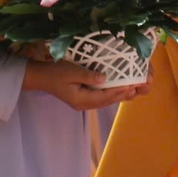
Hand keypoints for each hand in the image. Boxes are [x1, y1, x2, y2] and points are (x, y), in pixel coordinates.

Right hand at [24, 59, 147, 110]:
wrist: (41, 78)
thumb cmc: (55, 73)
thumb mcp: (71, 72)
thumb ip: (88, 76)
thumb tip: (105, 78)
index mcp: (81, 100)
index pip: (104, 97)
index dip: (118, 92)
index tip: (131, 86)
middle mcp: (84, 104)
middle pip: (106, 101)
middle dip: (122, 95)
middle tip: (137, 88)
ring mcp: (83, 103)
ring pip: (104, 101)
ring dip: (118, 96)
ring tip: (132, 89)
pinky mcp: (82, 98)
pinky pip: (100, 98)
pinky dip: (110, 94)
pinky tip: (118, 89)